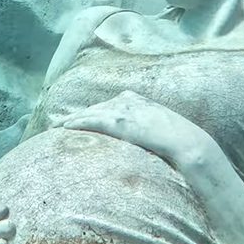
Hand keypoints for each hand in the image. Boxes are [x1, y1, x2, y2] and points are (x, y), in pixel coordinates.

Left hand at [61, 90, 210, 162]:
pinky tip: (64, 129)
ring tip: (55, 128)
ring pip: (89, 113)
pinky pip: (92, 121)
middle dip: (78, 116)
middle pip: (95, 107)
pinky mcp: (118, 121)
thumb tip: (141, 143)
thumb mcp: (160, 129)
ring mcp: (123, 109)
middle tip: (59, 125)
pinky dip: (77, 124)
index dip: (91, 113)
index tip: (78, 119)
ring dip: (72, 121)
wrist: (187, 143)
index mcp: (137, 100)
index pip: (108, 105)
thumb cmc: (179, 142)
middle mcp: (128, 100)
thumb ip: (146, 130)